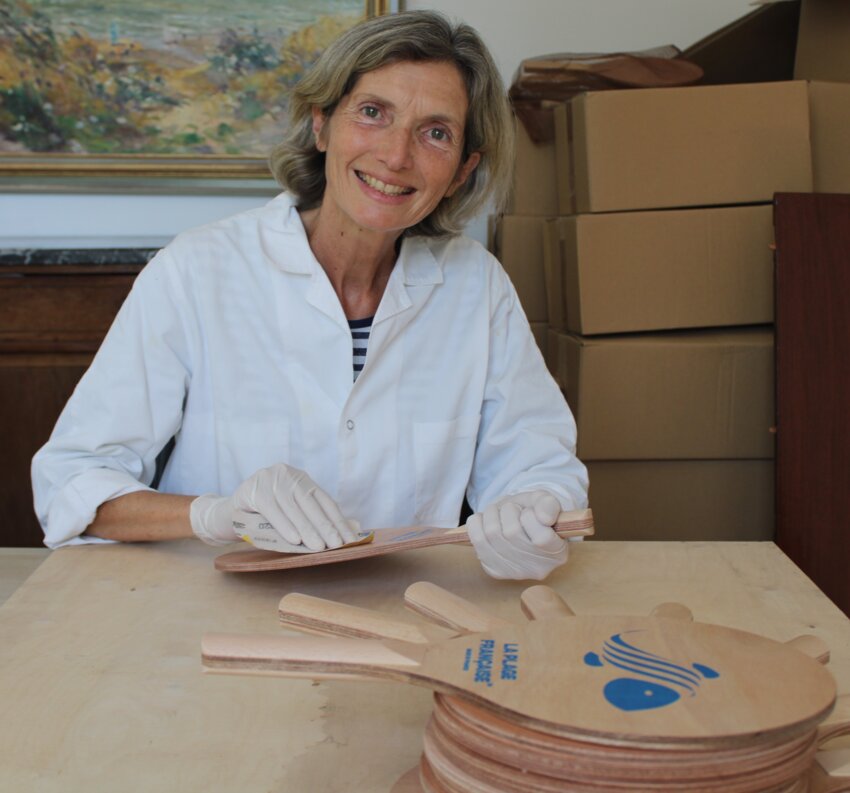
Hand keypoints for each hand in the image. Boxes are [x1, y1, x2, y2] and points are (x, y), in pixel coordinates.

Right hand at [189, 464, 355, 549]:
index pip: (324, 501)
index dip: (338, 520)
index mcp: (301, 479)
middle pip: (311, 503)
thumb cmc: (266, 518)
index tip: (349, 539)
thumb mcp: (293, 516)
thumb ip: (318, 519)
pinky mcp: (253, 489)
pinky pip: (273, 510)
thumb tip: (355, 528)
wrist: (229, 513)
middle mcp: (288, 474)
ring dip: (307, 529)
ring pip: (293, 508)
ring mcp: (269, 479)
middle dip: (325, 526)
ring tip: (318, 547)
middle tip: (336, 545)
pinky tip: (294, 540)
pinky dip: (285, 526)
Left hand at [466, 490, 567, 579]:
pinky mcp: (494, 570)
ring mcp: (514, 573)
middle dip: (508, 510)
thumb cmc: (534, 512)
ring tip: (499, 512)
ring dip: (492, 514)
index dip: (530, 517)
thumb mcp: (545, 502)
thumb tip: (545, 518)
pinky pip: (477, 540)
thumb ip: (548, 505)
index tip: (529, 511)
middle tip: (512, 508)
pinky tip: (485, 520)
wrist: (518, 524)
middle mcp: (537, 568)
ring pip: (492, 533)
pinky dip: (477, 522)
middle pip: (512, 533)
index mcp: (557, 553)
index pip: (541, 538)